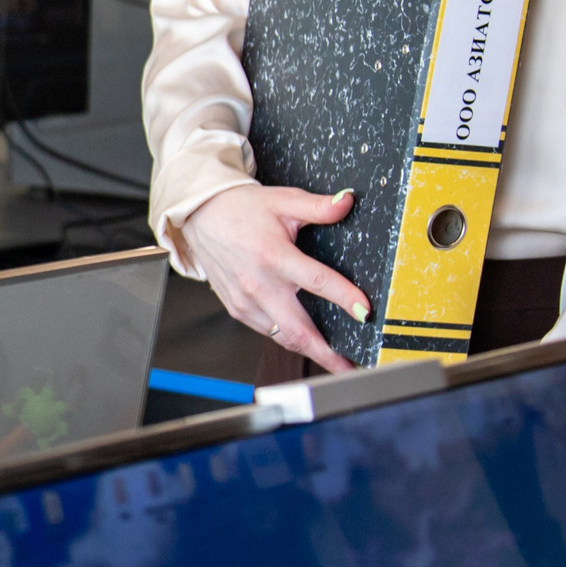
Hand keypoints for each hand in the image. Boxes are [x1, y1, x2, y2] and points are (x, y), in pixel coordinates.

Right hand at [180, 185, 370, 374]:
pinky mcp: (238, 310)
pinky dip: (288, 339)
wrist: (201, 215)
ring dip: (309, 349)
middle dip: (327, 354)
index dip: (345, 298)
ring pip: (283, 338)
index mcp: (273, 256)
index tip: (364, 312)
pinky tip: (304, 338)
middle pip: (298, 331)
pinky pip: (269, 332)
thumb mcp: (283, 200)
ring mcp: (246, 302)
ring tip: (333, 359)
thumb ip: (318, 207)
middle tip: (350, 367)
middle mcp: (258, 285)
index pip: (318, 282)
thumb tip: (347, 202)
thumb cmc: (241, 209)